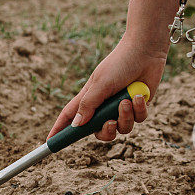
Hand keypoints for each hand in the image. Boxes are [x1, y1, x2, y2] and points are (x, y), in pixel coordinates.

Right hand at [47, 39, 164, 141]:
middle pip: (99, 132)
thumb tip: (76, 125)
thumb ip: (88, 105)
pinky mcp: (138, 106)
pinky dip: (139, 109)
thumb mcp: (100, 84)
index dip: (59, 130)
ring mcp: (121, 107)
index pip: (70, 117)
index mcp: (89, 98)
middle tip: (110, 123)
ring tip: (127, 102)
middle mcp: (104, 106)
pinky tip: (139, 96)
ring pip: (121, 128)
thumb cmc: (119, 63)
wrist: (145, 51)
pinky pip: (138, 119)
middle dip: (105, 131)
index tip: (50, 143)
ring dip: (125, 117)